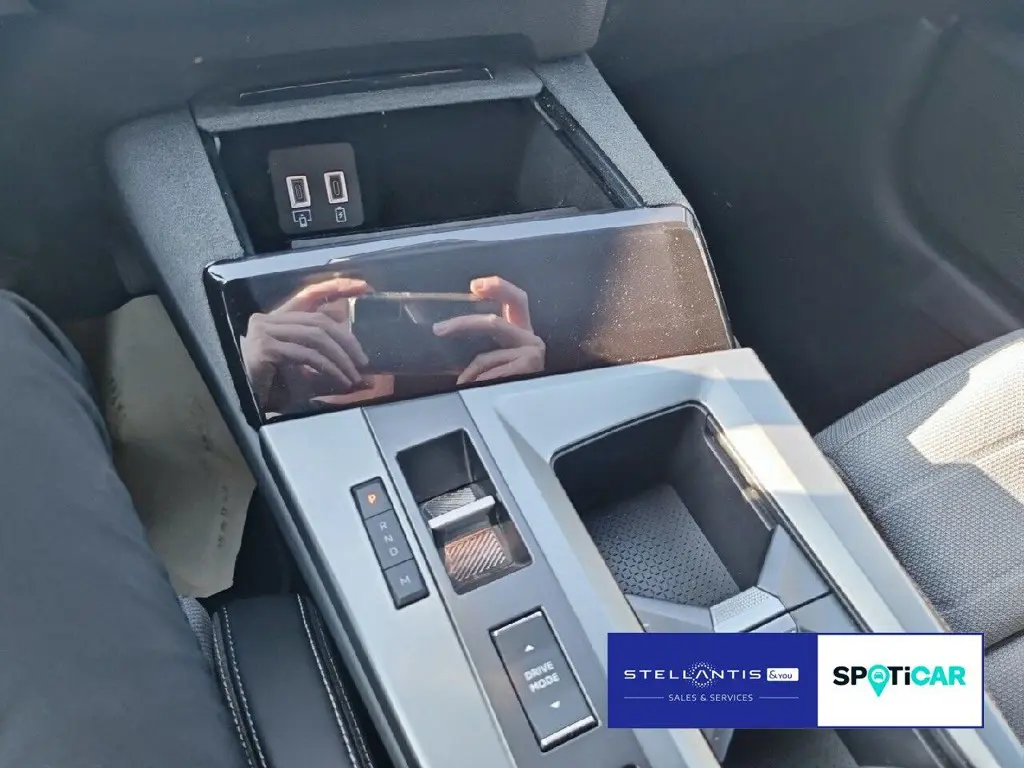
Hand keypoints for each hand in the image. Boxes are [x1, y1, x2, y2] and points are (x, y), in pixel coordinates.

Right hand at [240, 277, 370, 411]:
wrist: (246, 408)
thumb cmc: (273, 392)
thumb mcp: (310, 379)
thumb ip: (337, 376)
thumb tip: (368, 380)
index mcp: (277, 319)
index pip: (310, 295)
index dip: (336, 287)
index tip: (362, 285)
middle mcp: (267, 320)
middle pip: (319, 321)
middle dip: (346, 341)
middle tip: (363, 362)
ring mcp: (264, 332)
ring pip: (316, 337)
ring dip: (341, 358)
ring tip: (354, 376)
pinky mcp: (265, 348)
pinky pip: (307, 355)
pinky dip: (329, 368)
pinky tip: (341, 381)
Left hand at [432, 276, 545, 384]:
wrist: (528, 418)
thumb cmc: (509, 389)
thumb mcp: (494, 364)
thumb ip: (482, 351)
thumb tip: (448, 332)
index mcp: (522, 333)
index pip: (515, 299)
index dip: (498, 288)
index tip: (476, 286)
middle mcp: (530, 338)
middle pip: (493, 322)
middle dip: (463, 324)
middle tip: (440, 329)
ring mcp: (532, 351)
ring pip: (486, 355)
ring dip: (471, 372)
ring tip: (465, 384)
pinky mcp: (529, 365)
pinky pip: (491, 372)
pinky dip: (479, 381)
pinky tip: (476, 389)